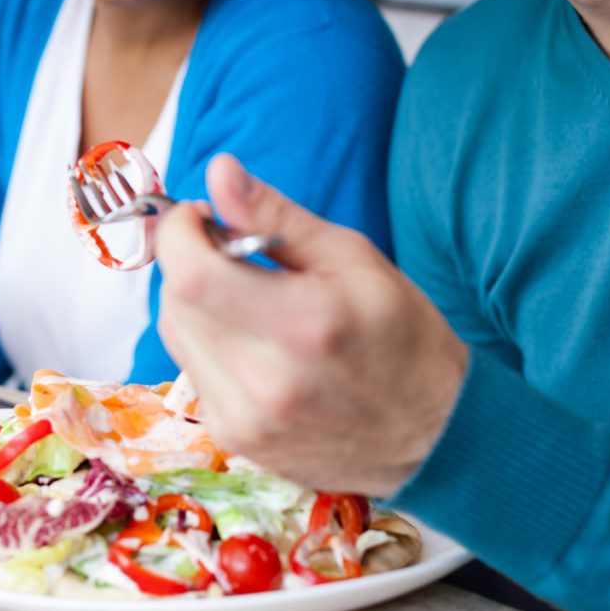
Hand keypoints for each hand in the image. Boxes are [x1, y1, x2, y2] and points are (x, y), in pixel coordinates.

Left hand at [155, 153, 467, 496]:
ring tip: (242, 292)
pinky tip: (248, 335)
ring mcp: (246, 421)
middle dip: (188, 260)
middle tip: (226, 247)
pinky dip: (206, 338)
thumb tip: (219, 170)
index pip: (193, 274)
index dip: (180, 233)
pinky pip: (191, 368)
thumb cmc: (401, 335)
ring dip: (193, 299)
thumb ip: (275, 215)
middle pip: (176, 301)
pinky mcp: (236, 440)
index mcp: (302, 327)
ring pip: (175, 334)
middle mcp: (265, 384)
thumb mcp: (351, 256)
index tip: (199, 215)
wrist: (435, 434)